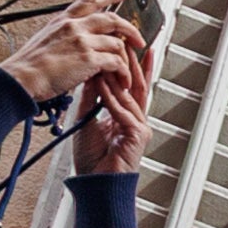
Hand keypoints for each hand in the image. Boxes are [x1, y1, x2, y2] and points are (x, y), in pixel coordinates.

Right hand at [4, 0, 139, 102]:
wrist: (21, 78)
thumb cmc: (29, 65)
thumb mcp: (45, 39)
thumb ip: (64, 35)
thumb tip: (76, 41)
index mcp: (62, 20)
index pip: (90, 0)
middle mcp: (74, 26)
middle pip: (112, 19)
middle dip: (130, 29)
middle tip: (139, 38)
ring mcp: (82, 40)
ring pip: (117, 43)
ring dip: (127, 59)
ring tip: (128, 71)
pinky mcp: (88, 58)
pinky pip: (116, 62)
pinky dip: (123, 73)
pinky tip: (122, 80)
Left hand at [69, 38, 147, 177]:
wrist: (95, 185)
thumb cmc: (93, 160)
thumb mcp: (87, 119)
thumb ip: (92, 98)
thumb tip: (92, 75)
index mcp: (127, 117)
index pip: (131, 85)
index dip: (133, 66)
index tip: (131, 46)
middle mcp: (137, 120)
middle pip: (137, 85)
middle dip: (133, 63)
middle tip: (129, 42)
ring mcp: (140, 128)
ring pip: (130, 96)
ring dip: (117, 77)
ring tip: (109, 58)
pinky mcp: (136, 136)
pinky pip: (124, 112)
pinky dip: (112, 98)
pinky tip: (104, 86)